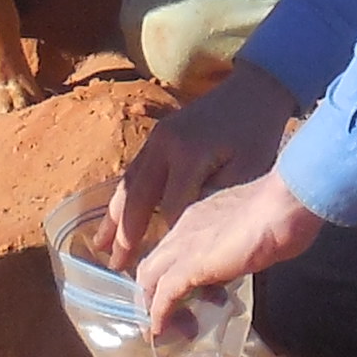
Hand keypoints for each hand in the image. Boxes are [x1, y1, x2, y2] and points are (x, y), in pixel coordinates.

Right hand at [97, 58, 300, 268]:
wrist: (254, 90)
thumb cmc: (256, 133)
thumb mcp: (248, 170)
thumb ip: (218, 200)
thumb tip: (192, 232)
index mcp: (188, 156)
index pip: (171, 210)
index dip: (172, 238)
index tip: (171, 263)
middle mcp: (164, 146)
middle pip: (138, 198)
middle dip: (126, 235)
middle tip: (115, 266)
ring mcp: (156, 138)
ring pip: (128, 184)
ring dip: (114, 217)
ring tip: (100, 245)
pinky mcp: (157, 134)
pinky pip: (134, 170)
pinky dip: (123, 196)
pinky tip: (115, 215)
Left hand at [130, 169, 323, 328]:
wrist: (285, 203)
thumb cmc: (284, 211)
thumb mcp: (253, 230)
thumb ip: (240, 244)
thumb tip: (244, 259)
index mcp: (200, 216)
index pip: (172, 249)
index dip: (172, 275)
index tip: (187, 297)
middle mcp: (185, 228)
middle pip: (153, 264)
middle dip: (155, 294)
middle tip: (171, 318)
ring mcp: (185, 245)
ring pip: (150, 278)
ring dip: (154, 307)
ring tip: (170, 330)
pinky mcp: (190, 266)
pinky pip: (164, 294)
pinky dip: (160, 314)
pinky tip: (164, 331)